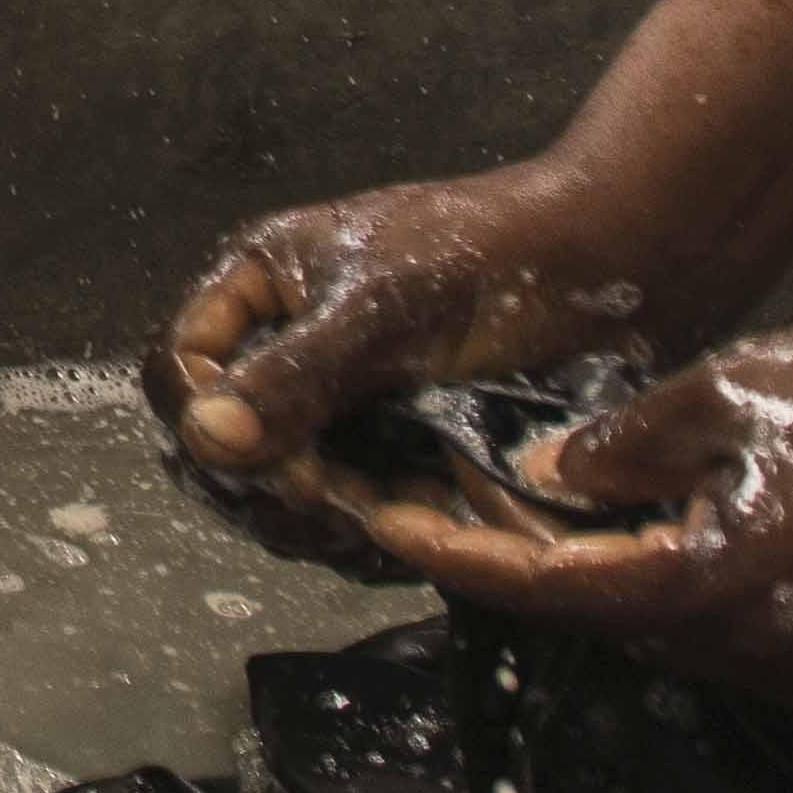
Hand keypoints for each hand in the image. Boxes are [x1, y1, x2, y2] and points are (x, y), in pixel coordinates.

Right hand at [153, 151, 712, 489]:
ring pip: (279, 488)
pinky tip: (412, 533)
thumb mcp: (384, 309)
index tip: (286, 462)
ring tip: (382, 522)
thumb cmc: (495, 258)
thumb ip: (293, 374)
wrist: (612, 269)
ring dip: (318, 520)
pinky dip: (368, 531)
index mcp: (262, 284)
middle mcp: (286, 346)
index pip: (180, 365)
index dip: (211, 422)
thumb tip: (205, 436)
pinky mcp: (390, 447)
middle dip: (268, 486)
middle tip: (340, 505)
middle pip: (221, 443)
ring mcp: (338, 402)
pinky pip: (345, 507)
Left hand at [347, 292, 792, 717]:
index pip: (557, 590)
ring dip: (625, 578)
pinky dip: (704, 590)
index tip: (391, 525)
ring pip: (687, 636)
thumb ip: (629, 447)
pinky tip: (684, 525)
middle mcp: (776, 662)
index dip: (466, 553)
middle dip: (542, 563)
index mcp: (725, 592)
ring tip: (562, 505)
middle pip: (619, 622)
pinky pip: (757, 640)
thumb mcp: (739, 390)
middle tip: (466, 498)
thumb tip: (547, 479)